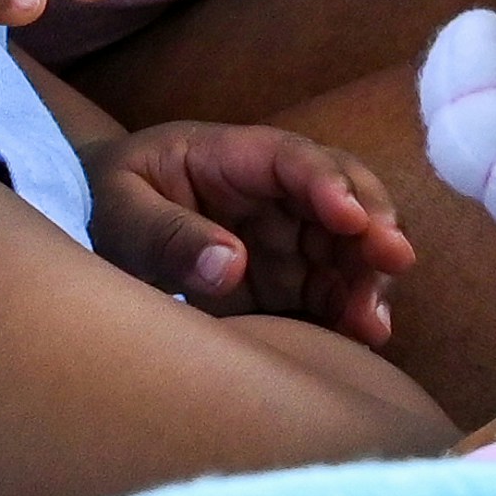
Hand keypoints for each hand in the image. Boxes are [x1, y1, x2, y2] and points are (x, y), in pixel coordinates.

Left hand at [95, 121, 417, 344]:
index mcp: (231, 156)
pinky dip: (351, 311)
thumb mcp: (120, 210)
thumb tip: (231, 265)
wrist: (103, 227)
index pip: (291, 158)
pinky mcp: (288, 280)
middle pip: (342, 194)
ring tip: (375, 323)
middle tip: (393, 260)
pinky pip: (332, 291)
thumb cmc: (110, 200)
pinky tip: (362, 339)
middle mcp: (274, 191)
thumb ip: (167, 235)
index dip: (327, 182)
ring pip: (348, 246)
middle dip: (373, 224)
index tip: (350, 217)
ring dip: (369, 277)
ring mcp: (287, 236)